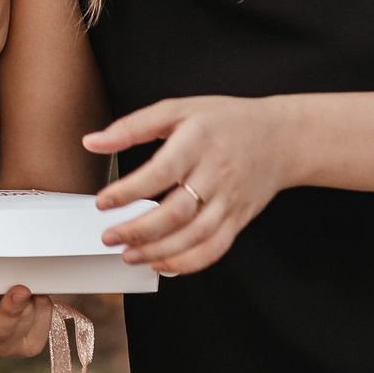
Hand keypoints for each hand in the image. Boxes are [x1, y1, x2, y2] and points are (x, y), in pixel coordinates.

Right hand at [0, 286, 53, 356]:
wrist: (2, 293)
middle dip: (8, 312)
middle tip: (19, 290)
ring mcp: (5, 345)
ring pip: (23, 322)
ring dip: (27, 298)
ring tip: (22, 278)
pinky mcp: (29, 344)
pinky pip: (42, 319)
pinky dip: (41, 301)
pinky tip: (33, 291)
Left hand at [85, 95, 294, 275]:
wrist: (281, 137)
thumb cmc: (225, 121)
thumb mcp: (178, 109)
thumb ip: (133, 126)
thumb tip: (93, 142)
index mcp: (198, 141)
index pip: (161, 172)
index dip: (130, 191)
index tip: (103, 203)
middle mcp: (216, 173)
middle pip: (176, 212)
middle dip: (138, 230)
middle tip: (109, 236)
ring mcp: (230, 200)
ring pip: (194, 236)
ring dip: (157, 251)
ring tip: (128, 254)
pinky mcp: (239, 219)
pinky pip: (214, 249)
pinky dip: (187, 263)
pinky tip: (162, 263)